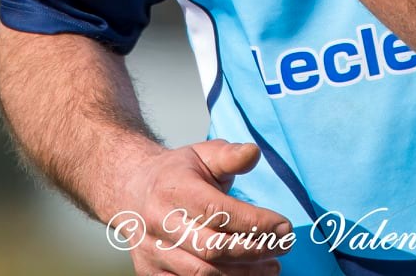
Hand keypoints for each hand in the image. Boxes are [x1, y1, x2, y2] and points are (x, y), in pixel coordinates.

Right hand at [110, 140, 293, 274]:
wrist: (131, 190)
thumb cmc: (176, 173)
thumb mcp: (202, 154)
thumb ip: (230, 155)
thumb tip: (254, 152)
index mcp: (173, 188)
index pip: (218, 212)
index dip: (255, 222)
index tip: (284, 226)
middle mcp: (159, 221)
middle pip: (212, 248)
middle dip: (254, 251)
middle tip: (283, 246)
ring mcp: (153, 250)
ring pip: (202, 273)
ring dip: (243, 273)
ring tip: (272, 266)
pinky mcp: (151, 272)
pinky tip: (246, 275)